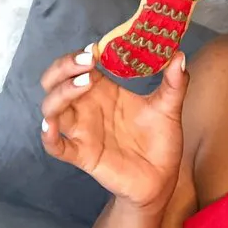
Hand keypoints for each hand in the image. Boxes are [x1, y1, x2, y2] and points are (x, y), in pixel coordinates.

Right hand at [40, 45, 188, 209]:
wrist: (162, 178)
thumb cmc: (160, 141)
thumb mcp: (169, 108)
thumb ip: (174, 83)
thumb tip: (179, 55)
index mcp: (104, 91)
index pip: (79, 66)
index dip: (81, 55)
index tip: (96, 48)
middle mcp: (88, 108)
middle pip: (56, 81)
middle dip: (64, 67)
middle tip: (87, 60)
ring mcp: (82, 131)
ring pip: (52, 108)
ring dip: (61, 93)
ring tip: (84, 83)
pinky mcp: (83, 155)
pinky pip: (56, 146)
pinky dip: (49, 136)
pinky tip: (52, 125)